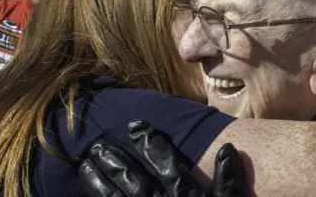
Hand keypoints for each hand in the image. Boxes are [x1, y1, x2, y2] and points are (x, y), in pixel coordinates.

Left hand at [78, 120, 248, 196]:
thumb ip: (230, 180)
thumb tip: (227, 148)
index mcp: (184, 196)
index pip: (166, 163)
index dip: (150, 142)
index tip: (135, 126)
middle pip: (134, 180)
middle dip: (115, 161)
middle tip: (97, 145)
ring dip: (101, 183)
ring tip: (84, 166)